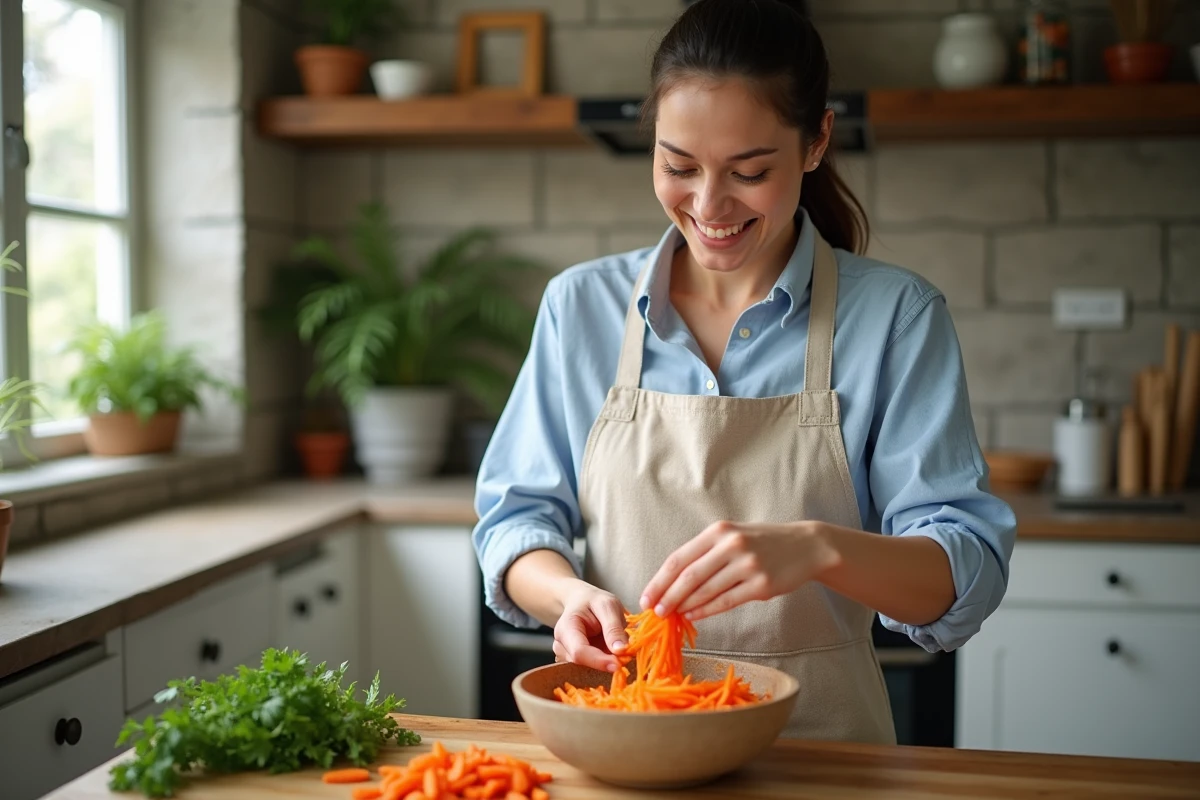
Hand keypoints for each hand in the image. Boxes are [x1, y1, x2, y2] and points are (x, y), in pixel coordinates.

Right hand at [551, 580, 628, 672]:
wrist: (580, 602)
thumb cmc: (593, 601)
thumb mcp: (607, 605)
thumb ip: (613, 627)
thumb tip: (621, 650)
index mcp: (565, 628)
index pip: (579, 652)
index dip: (600, 661)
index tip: (620, 664)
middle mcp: (561, 645)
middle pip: (583, 663)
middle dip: (606, 660)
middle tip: (625, 651)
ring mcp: (566, 655)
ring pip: (589, 667)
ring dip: (606, 659)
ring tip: (612, 641)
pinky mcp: (574, 661)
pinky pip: (591, 667)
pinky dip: (604, 660)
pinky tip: (607, 647)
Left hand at [640, 520, 838, 621]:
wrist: (805, 546)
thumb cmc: (761, 543)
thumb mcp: (732, 536)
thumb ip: (705, 554)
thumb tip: (673, 583)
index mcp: (719, 531)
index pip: (679, 558)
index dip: (660, 580)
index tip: (646, 596)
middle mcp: (731, 545)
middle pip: (688, 577)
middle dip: (667, 597)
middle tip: (655, 612)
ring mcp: (747, 565)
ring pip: (706, 591)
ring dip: (684, 606)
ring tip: (671, 615)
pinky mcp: (761, 585)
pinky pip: (726, 602)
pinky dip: (706, 611)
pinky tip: (693, 616)